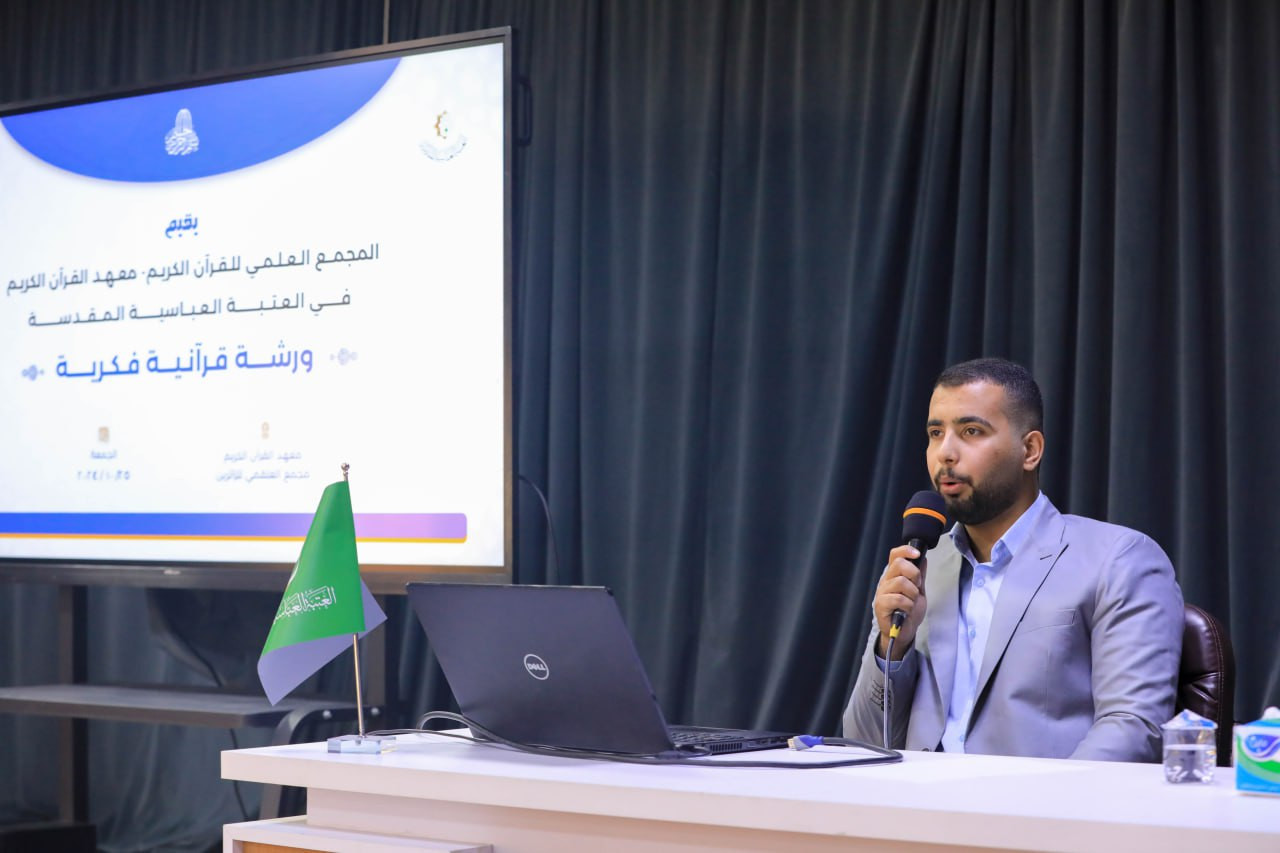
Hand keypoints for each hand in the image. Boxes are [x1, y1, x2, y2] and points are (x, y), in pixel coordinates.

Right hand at [873, 544, 926, 658]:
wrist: (904, 632)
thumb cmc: (909, 611)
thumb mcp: (919, 591)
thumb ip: (920, 575)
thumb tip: (923, 558)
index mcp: (893, 575)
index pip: (895, 555)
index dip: (906, 550)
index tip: (917, 553)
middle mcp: (886, 581)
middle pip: (899, 564)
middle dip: (914, 574)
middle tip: (917, 587)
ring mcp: (882, 593)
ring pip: (900, 582)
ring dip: (912, 593)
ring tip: (912, 601)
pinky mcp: (881, 605)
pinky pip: (898, 598)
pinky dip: (908, 604)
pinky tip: (907, 610)